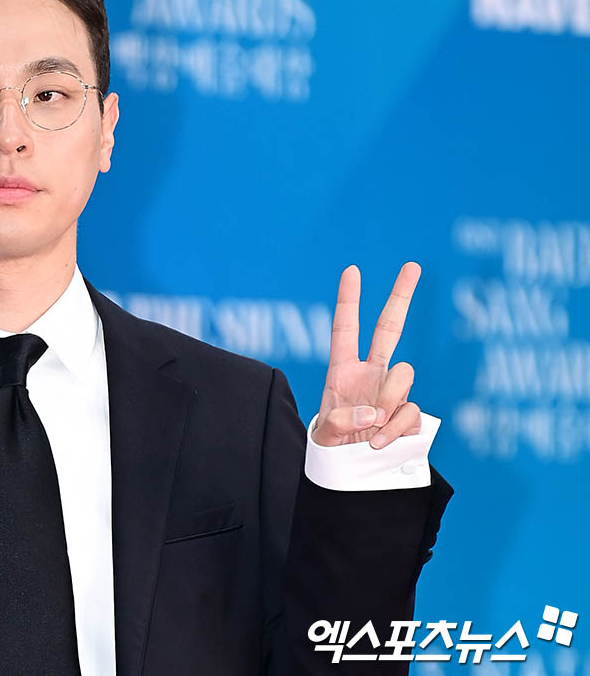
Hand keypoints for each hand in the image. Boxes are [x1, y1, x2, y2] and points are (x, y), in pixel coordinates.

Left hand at [313, 262, 422, 448]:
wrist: (353, 473)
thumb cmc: (332, 449)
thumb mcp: (325, 436)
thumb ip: (341, 422)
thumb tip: (373, 413)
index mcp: (343, 370)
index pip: (346, 329)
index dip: (349, 300)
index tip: (352, 270)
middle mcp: (371, 374)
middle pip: (390, 328)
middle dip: (401, 296)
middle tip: (413, 265)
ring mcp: (393, 392)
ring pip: (404, 374)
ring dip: (389, 398)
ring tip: (372, 426)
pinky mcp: (410, 413)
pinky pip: (412, 411)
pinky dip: (397, 427)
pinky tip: (381, 441)